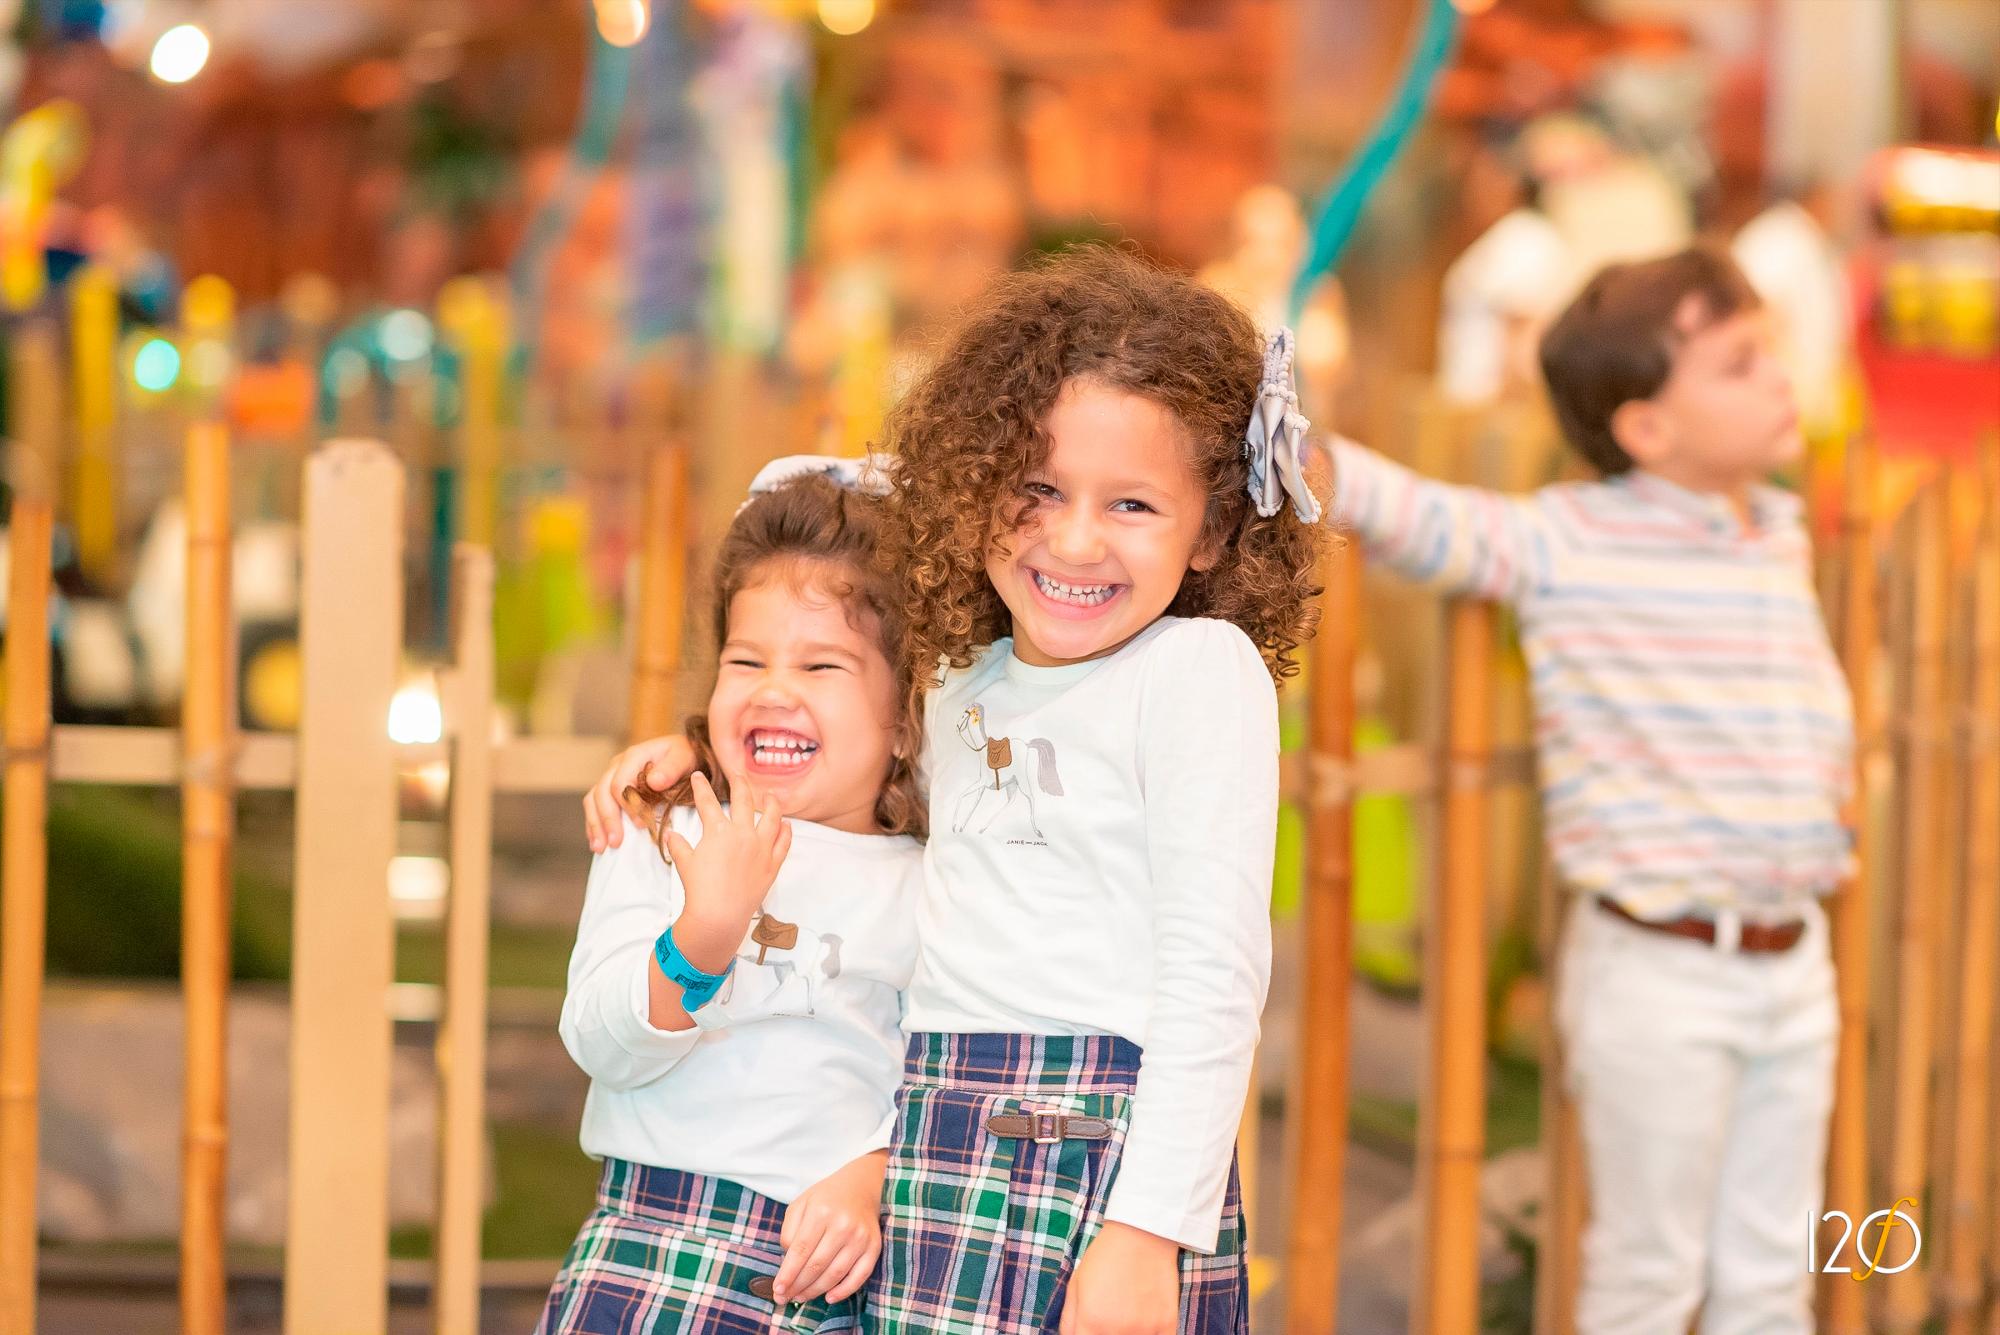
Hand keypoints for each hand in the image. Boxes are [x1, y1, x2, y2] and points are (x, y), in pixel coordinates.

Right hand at [584, 735, 695, 851]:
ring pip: (593, 800)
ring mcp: (611, 776)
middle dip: (607, 819)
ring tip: (601, 847)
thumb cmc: (684, 756)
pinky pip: (594, 805)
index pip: (620, 783)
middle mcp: (617, 765)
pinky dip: (594, 824)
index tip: (640, 825)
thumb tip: (654, 782)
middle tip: (615, 843)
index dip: (628, 806)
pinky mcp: (609, 788)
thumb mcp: (684, 758)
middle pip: (602, 792)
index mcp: (634, 756)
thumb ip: (671, 769)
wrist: (682, 753)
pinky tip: (597, 842)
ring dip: (596, 825)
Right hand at [663, 773, 791, 971]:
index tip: (698, 776)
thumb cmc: (699, 890)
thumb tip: (671, 834)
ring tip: (770, 795)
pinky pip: (784, 842)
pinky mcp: (773, 863)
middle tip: (737, 774)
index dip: (700, 786)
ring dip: (771, 802)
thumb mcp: (684, 864)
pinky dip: (786, 831)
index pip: (707, 801)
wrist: (719, 916)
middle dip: (740, 782)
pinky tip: (786, 824)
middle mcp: (743, 834)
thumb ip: (679, 846)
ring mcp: (761, 847)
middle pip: (744, 799)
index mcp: (718, 831)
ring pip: (772, 816)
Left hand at [773, 1150, 885, 1304]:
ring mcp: (861, 1237)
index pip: (800, 1251)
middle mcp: (843, 1225)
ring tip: (801, 1297)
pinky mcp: (874, 1246)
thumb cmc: (825, 1198)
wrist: (861, 1186)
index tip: (777, 1290)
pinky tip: (829, 1297)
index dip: (787, 1274)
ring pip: (835, 1274)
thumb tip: (788, 1263)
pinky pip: (860, 1276)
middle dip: (798, 1286)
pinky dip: (844, 1291)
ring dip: (816, 1291)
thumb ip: (789, 1232)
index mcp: (821, 1212)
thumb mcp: (800, 1205)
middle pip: (816, 1265)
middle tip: (785, 1298)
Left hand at [1060, 1222, 1179, 1334]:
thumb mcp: (1075, 1285)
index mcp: (1091, 1322)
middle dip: (1103, 1334)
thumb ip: (1069, 1321)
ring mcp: (1145, 1330)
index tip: (1089, 1330)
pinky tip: (1144, 1324)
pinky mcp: (1167, 1325)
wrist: (1142, 1234)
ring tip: (1126, 1319)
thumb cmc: (1105, 1256)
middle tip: (1108, 1320)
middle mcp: (1117, 1331)